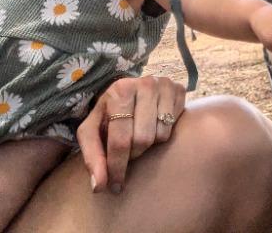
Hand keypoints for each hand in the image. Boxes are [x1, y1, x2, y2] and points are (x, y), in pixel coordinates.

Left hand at [76, 75, 185, 193]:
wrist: (129, 90)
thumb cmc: (109, 113)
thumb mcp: (92, 130)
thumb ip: (92, 157)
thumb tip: (100, 186)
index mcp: (119, 91)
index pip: (120, 139)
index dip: (117, 167)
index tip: (115, 186)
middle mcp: (144, 84)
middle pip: (143, 139)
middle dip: (133, 154)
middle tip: (128, 152)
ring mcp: (164, 85)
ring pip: (160, 135)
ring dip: (149, 145)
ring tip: (139, 136)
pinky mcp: (179, 90)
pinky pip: (174, 126)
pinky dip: (162, 133)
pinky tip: (152, 125)